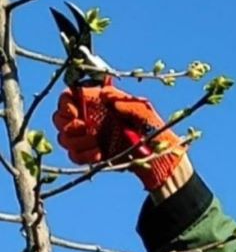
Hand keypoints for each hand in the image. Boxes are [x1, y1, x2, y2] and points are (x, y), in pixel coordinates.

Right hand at [52, 86, 184, 189]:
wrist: (158, 156)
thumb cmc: (152, 128)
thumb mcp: (143, 110)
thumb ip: (125, 101)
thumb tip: (105, 95)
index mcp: (98, 102)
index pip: (68, 97)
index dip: (65, 103)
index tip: (74, 112)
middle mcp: (89, 118)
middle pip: (59, 118)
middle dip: (68, 124)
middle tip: (84, 128)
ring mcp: (89, 137)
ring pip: (64, 138)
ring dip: (77, 141)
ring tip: (96, 144)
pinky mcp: (92, 154)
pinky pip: (74, 155)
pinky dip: (83, 155)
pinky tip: (99, 154)